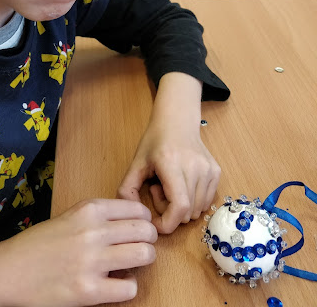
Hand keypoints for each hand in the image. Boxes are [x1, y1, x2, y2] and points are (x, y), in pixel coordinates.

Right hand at [0, 198, 156, 306]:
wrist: (8, 272)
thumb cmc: (37, 245)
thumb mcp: (67, 218)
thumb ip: (96, 217)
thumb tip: (129, 223)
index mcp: (88, 210)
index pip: (135, 208)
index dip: (143, 220)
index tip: (140, 227)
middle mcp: (93, 232)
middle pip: (145, 230)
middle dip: (148, 239)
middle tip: (140, 247)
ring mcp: (92, 262)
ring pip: (144, 255)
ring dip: (142, 261)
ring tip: (130, 266)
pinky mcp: (89, 291)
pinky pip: (129, 288)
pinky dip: (127, 288)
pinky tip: (115, 285)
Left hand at [117, 73, 220, 233]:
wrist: (177, 121)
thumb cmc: (155, 142)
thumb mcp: (136, 162)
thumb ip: (127, 188)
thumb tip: (130, 212)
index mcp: (171, 164)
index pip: (179, 208)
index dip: (167, 223)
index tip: (154, 221)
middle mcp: (194, 167)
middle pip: (186, 213)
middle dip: (169, 211)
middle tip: (159, 189)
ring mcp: (208, 170)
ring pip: (197, 211)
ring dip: (182, 207)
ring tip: (171, 185)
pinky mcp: (216, 172)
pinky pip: (206, 202)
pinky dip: (193, 201)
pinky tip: (183, 183)